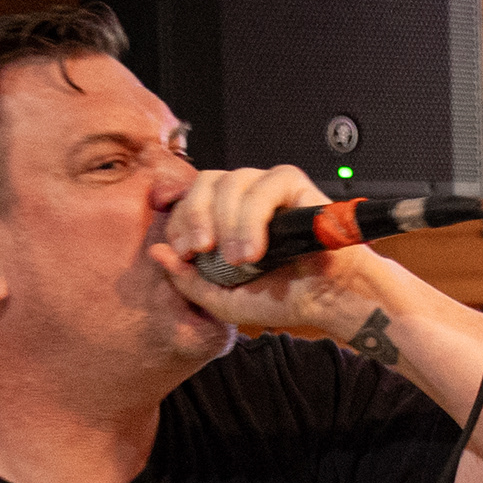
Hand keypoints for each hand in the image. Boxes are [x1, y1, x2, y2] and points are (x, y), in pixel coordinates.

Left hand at [146, 164, 390, 339]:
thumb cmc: (282, 297)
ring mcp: (268, 186)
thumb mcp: (223, 299)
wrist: (326, 300)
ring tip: (239, 261)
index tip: (183, 252)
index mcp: (223, 216)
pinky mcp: (294, 185)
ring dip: (228, 223)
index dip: (179, 220)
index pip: (188, 199)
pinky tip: (256, 250)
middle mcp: (243, 195)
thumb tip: (156, 252)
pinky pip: (266, 186)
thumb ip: (188, 280)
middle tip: (200, 250)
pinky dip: (254, 217)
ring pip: (232, 182)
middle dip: (194, 216)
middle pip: (205, 182)